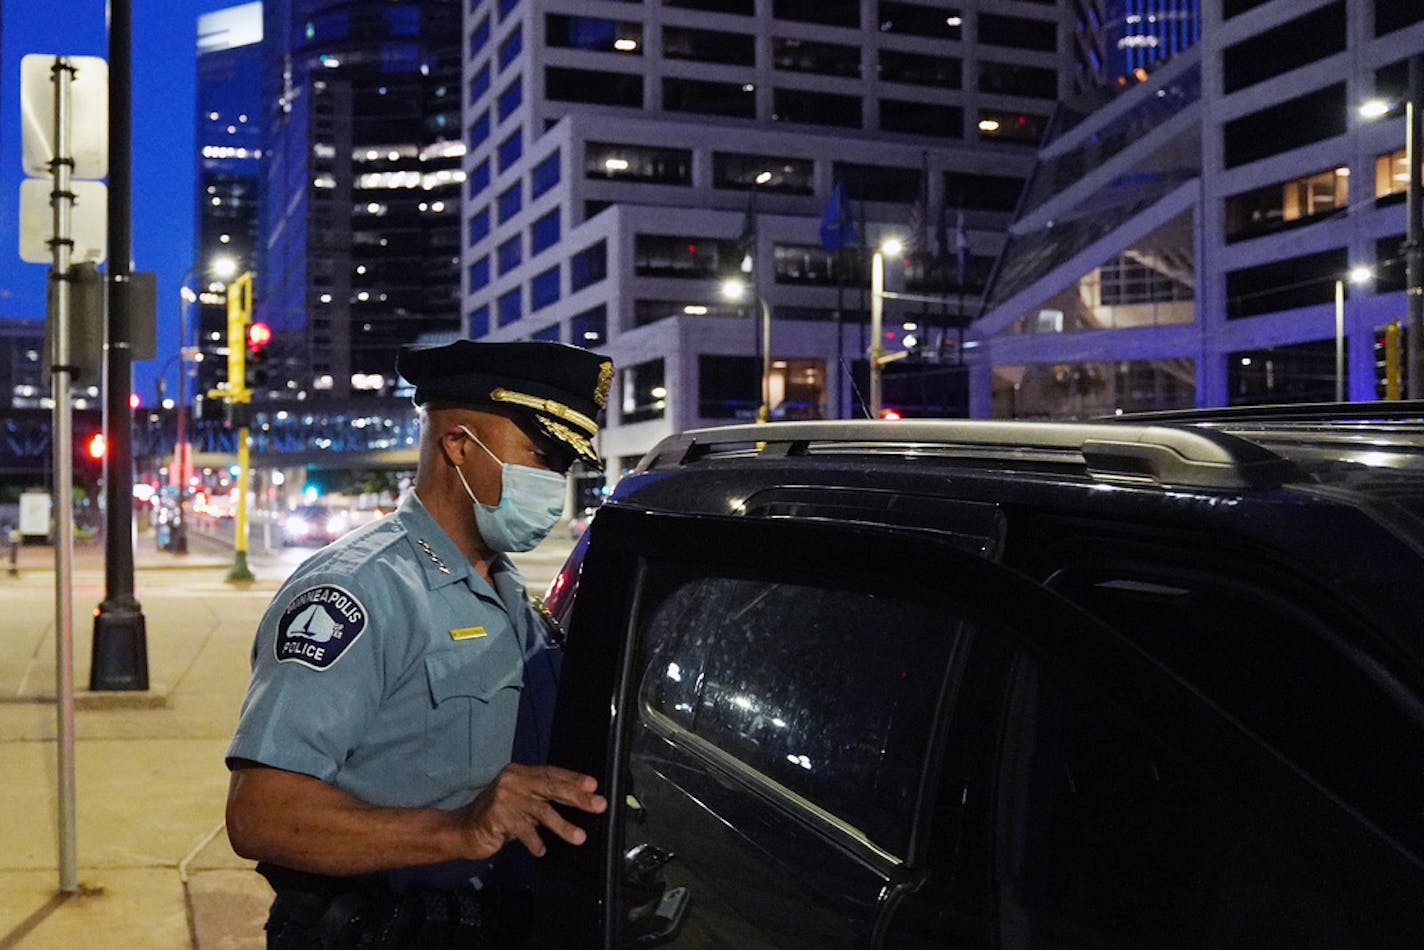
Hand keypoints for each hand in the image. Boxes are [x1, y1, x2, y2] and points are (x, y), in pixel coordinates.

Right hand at [457, 763, 607, 858]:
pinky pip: (522, 830)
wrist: (461, 830)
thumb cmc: (498, 818)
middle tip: (599, 804)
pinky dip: (533, 841)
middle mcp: (513, 780)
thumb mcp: (523, 804)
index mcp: (520, 773)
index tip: (594, 785)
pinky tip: (541, 850)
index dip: (573, 779)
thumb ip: (543, 801)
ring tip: (579, 838)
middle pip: (550, 787)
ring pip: (540, 810)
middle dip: (577, 797)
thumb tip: (580, 801)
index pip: (552, 773)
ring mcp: (504, 797)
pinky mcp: (495, 816)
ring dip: (562, 825)